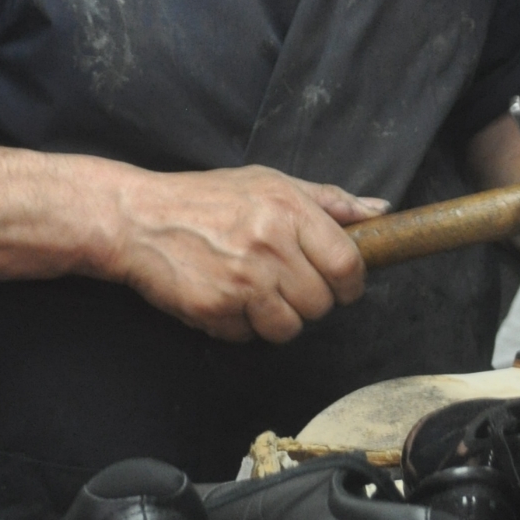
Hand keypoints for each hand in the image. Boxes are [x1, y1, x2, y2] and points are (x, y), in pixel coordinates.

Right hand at [110, 164, 386, 343]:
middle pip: (321, 304)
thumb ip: (329, 199)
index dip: (350, 283)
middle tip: (284, 283)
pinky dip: (241, 326)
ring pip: (289, 328)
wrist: (138, 218)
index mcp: (288, 209)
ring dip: (276, 318)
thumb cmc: (208, 199)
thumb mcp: (269, 182)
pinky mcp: (215, 308)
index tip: (340, 285)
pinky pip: (249, 337)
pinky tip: (225, 298)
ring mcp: (242, 280)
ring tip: (254, 291)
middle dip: (308, 300)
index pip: (347, 264)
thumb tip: (380, 212)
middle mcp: (269, 244)